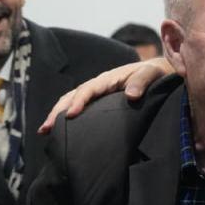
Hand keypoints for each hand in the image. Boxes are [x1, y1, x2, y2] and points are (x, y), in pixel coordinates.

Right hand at [37, 57, 174, 132]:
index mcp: (109, 78)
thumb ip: (142, 82)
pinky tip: (60, 130)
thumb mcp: (151, 74)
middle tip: (45, 128)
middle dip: (58, 111)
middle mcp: (99, 84)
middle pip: (72, 95)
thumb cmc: (156, 74)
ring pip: (71, 100)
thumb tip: (130, 95)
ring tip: (44, 131)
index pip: (88, 89)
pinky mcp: (100, 101)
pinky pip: (80, 106)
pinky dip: (67, 116)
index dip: (79, 101)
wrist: (160, 73)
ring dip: (57, 114)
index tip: (71, 115)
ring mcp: (98, 93)